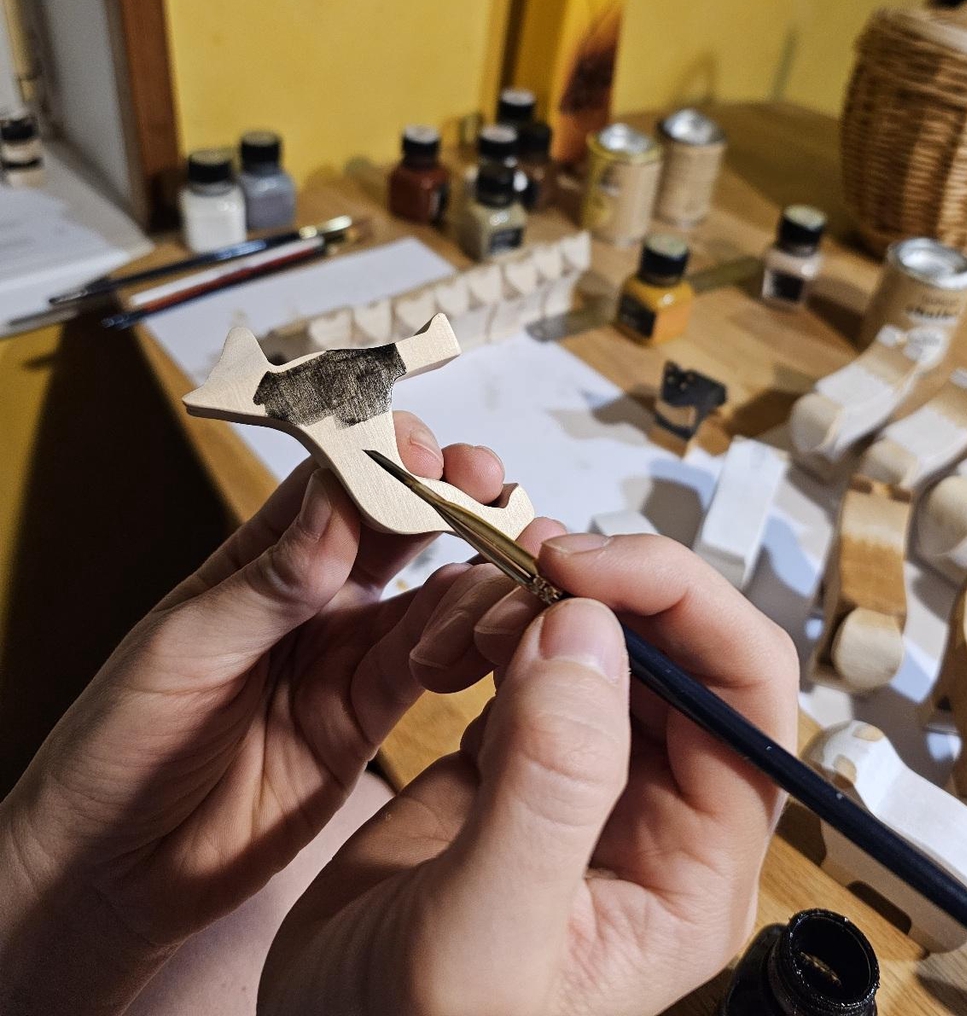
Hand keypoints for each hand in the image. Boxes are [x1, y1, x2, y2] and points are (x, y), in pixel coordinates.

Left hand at [0, 415, 531, 1013]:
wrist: (109, 872)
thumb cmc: (117, 743)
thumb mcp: (185, 648)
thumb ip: (270, 585)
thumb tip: (340, 502)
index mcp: (259, 557)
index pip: (334, 480)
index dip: (382, 453)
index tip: (422, 450)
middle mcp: (313, 596)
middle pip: (396, 524)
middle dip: (446, 493)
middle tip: (485, 483)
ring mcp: (345, 657)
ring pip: (426, 595)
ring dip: (469, 569)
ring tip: (502, 558)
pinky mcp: (366, 722)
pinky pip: (427, 670)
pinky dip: (462, 643)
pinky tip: (485, 626)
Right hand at [259, 533, 798, 1015]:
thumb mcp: (486, 936)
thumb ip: (547, 789)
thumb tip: (586, 631)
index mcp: (689, 869)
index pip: (743, 701)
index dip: (686, 611)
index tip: (591, 570)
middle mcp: (652, 815)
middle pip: (680, 651)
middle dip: (609, 591)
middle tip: (524, 567)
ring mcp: (581, 780)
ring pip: (604, 642)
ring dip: (546, 601)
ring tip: (473, 622)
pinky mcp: (513, 760)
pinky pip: (531, 656)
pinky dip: (494, 624)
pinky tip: (452, 643)